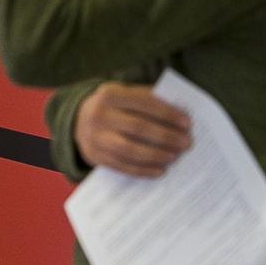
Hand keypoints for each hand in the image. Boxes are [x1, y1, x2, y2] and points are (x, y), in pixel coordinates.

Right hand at [73, 83, 191, 177]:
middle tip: (186, 143)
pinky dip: (144, 170)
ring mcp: (96, 138)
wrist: (78, 121)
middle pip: (139, 128)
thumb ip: (147, 100)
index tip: (187, 123)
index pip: (145, 103)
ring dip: (157, 155)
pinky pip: (123, 166)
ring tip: (175, 157)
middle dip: (167, 137)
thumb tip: (179, 113)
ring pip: (131, 150)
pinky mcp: (95, 157)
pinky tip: (160, 170)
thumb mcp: (124, 94)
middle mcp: (100, 115)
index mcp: (110, 94)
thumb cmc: (113, 107)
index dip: (168, 114)